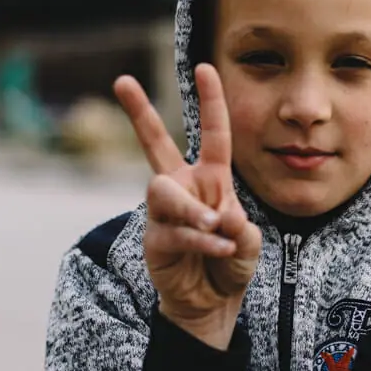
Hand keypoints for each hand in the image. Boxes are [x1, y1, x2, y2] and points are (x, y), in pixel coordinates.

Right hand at [114, 64, 261, 348]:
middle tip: (122, 80)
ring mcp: (164, 213)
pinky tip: (219, 248)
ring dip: (193, 209)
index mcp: (210, 180)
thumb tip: (222, 215)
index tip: (206, 67)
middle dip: (140, 112)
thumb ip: (240, 227)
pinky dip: (201, 240)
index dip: (211, 102)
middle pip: (155, 144)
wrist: (211, 303)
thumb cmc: (229, 263)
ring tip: (215, 225)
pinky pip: (174, 231)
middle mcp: (182, 188)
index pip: (213, 135)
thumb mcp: (248, 243)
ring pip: (164, 193)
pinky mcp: (154, 239)